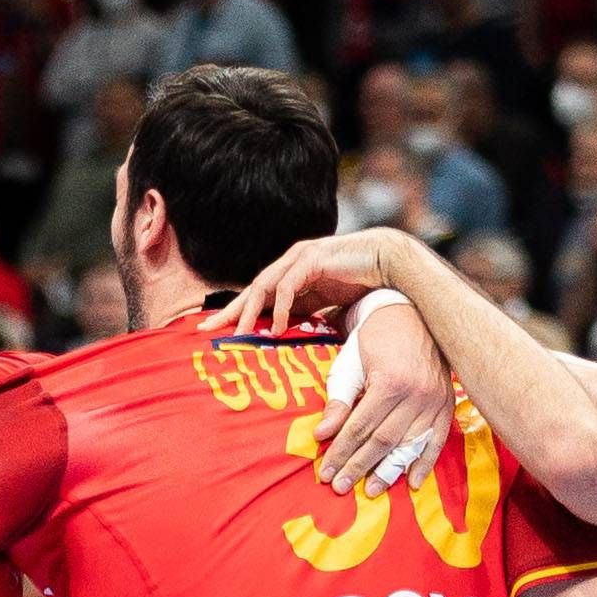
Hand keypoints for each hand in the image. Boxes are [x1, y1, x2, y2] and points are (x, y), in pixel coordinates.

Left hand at [213, 229, 407, 336]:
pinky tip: (275, 328)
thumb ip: (308, 315)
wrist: (389, 261)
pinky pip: (287, 286)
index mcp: (293, 273)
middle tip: (207, 329)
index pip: (259, 294)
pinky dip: (279, 309)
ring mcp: (300, 257)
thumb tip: (291, 338)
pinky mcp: (312, 258)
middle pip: (253, 289)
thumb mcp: (327, 304)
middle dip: (230, 311)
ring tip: (239, 336)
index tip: (217, 330)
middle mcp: (291, 262)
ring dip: (250, 313)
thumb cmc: (363, 282)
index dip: (238, 312)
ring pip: (264, 287)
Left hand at [314, 300, 454, 492]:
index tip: (326, 473)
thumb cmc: (372, 340)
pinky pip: (437, 440)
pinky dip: (426, 462)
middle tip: (341, 487)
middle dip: (359, 466)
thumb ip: (338, 402)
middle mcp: (415, 394)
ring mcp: (434, 401)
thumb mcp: (348, 366)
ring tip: (371, 489)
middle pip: (383, 441)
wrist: (408, 313)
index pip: (359, 428)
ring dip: (390, 471)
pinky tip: (414, 482)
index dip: (341, 452)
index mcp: (389, 383)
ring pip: (409, 445)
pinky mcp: (446, 404)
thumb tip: (322, 435)